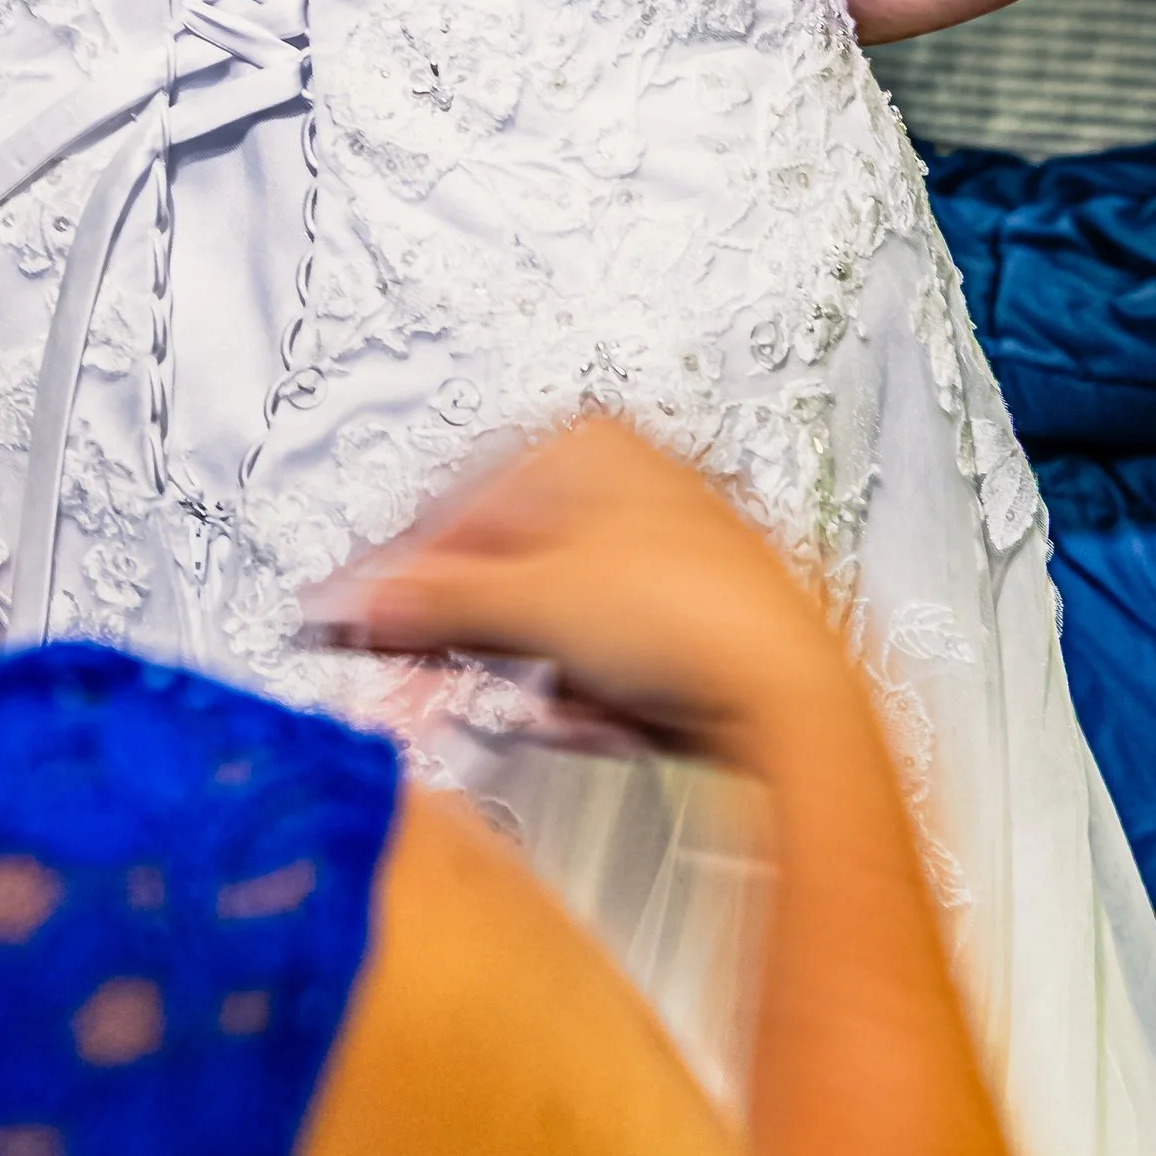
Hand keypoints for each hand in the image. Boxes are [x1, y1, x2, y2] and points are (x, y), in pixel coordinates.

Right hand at [324, 418, 847, 771]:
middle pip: (502, 563)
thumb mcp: (532, 603)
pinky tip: (588, 713)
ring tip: (524, 701)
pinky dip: (579, 690)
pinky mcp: (682, 624)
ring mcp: (657, 556)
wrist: (793, 693)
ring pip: (549, 618)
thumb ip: (433, 602)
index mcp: (587, 442)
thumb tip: (364, 601)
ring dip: (523, 669)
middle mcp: (628, 485)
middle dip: (463, 631)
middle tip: (416, 676)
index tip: (363, 622)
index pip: (458, 502)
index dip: (404, 572)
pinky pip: (597, 656)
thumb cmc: (699, 613)